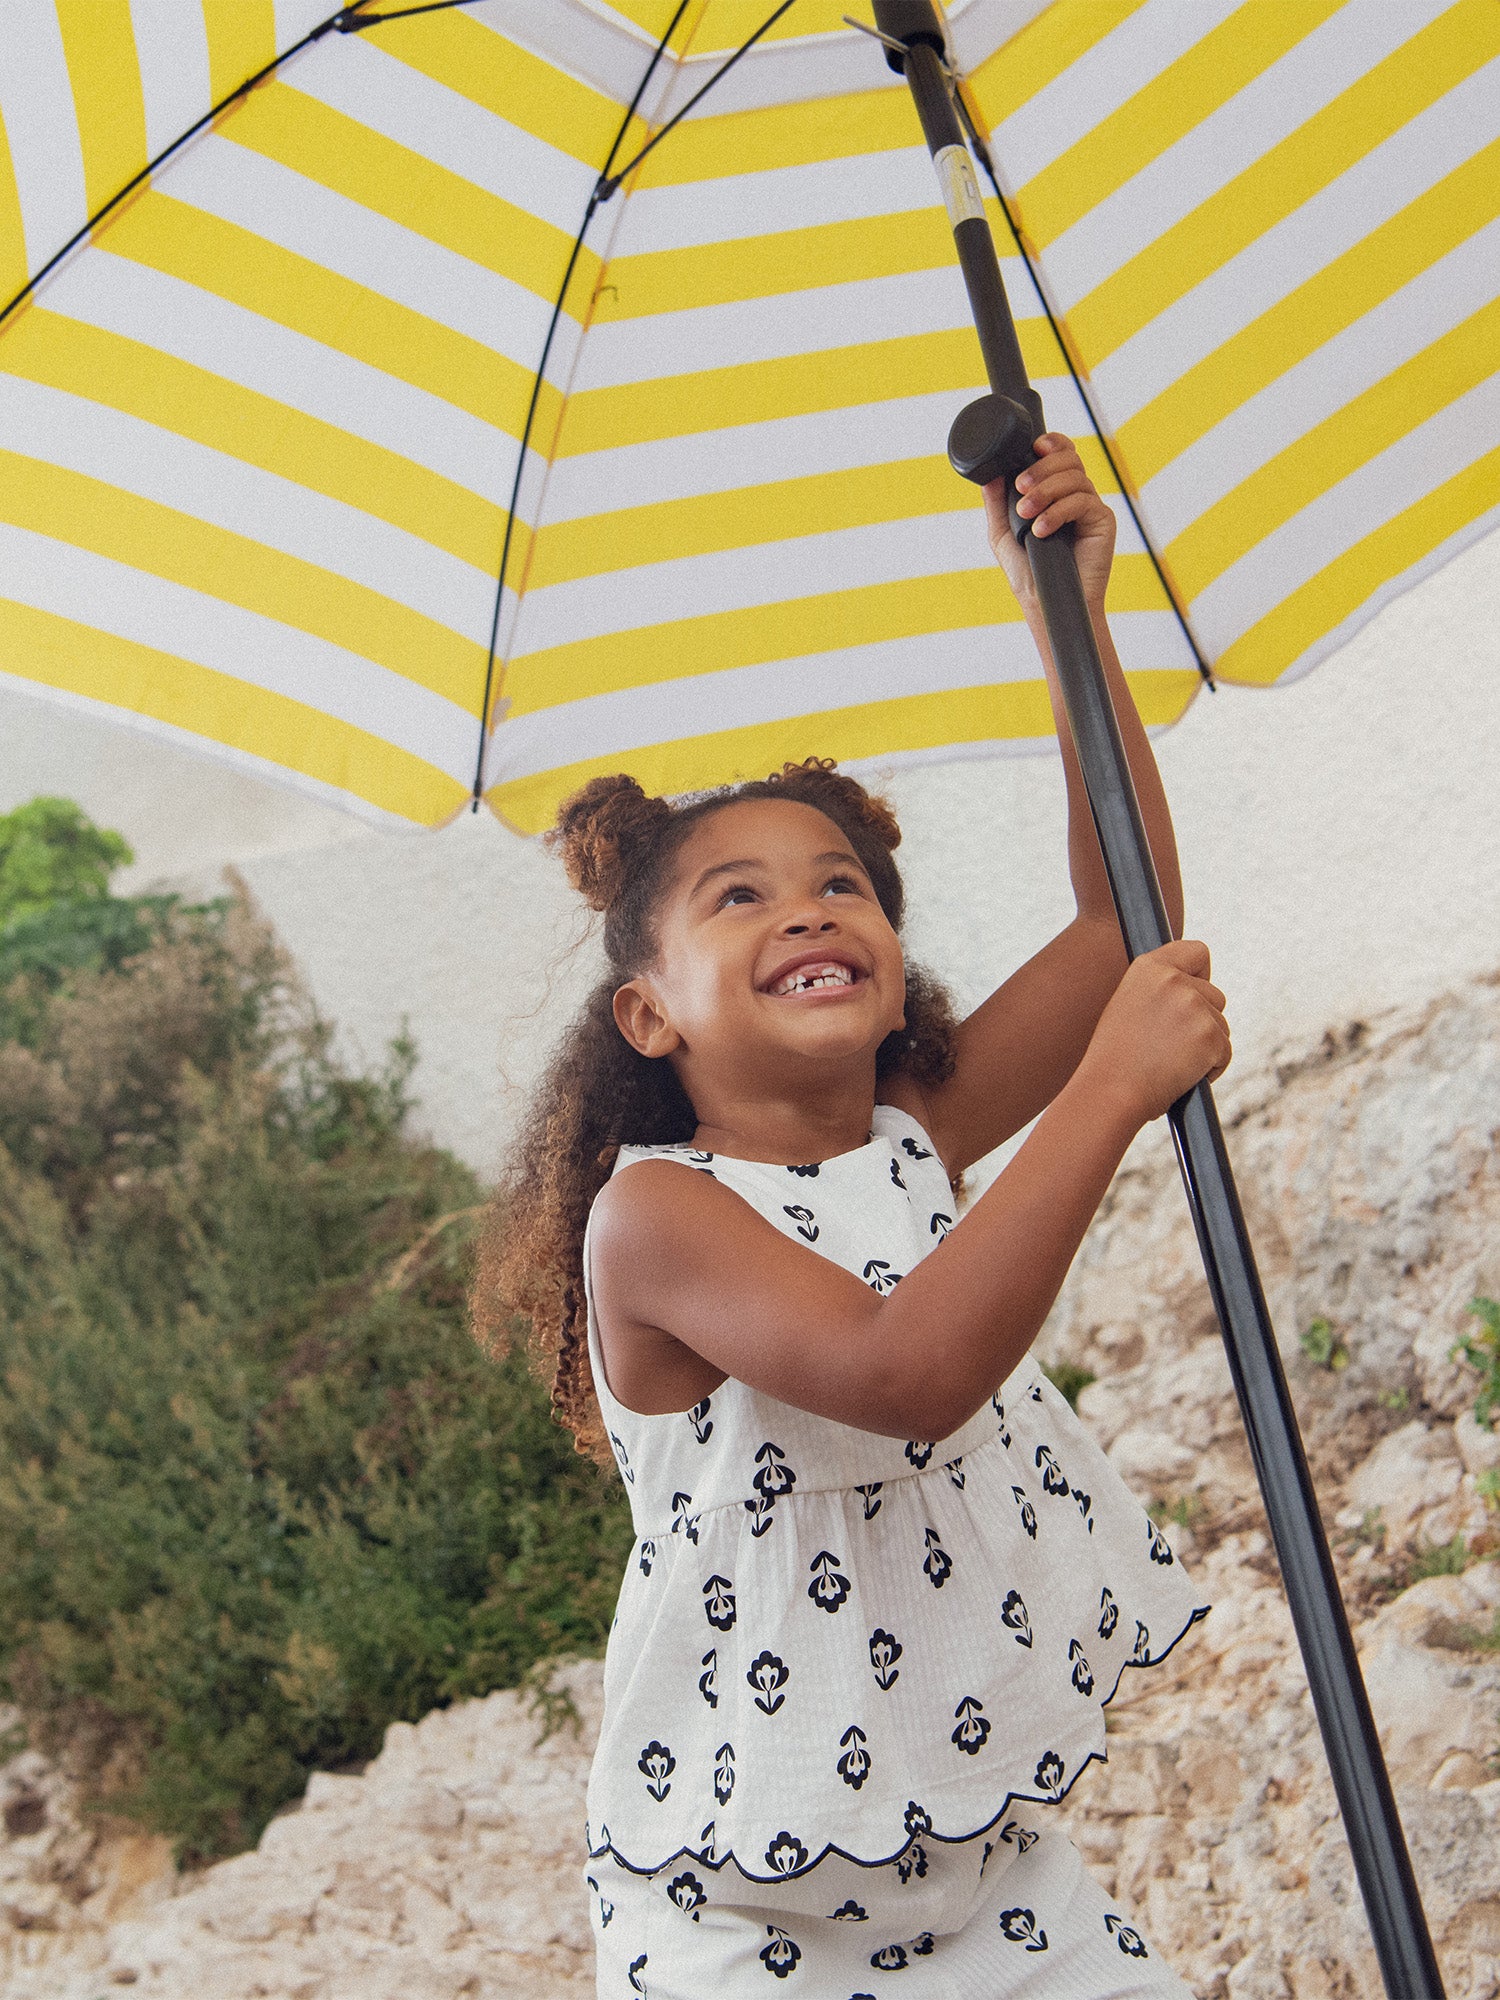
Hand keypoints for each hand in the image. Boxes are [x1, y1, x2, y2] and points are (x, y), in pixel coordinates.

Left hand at [982, 433, 1115, 611]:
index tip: (1033, 448)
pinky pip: (1083, 501)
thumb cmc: (1027, 572)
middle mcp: (1074, 494)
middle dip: (1042, 469)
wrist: (1046, 602)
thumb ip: (996, 502)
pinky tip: (1043, 530)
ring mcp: (1089, 506)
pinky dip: (1059, 512)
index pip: (1059, 453)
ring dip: (1046, 491)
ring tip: (1027, 514)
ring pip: (1075, 477)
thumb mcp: (1002, 533)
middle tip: (1022, 488)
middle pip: (1068, 458)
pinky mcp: (1102, 521)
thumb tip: (989, 472)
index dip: (1051, 443)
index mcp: (1054, 491)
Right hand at [1079, 941, 1230, 1125]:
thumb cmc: (1114, 1060)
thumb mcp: (1128, 1007)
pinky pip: (1225, 1052)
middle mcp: (1173, 980)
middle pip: (1216, 995)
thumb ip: (1160, 992)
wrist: (1109, 1092)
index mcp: (1148, 968)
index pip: (1197, 952)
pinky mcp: (1210, 1035)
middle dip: (1203, 1020)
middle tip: (1171, 1046)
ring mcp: (1194, 1006)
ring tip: (1170, 1064)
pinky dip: (1211, 1068)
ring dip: (1206, 1046)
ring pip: (1221, 1025)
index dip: (1200, 975)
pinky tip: (1181, 1076)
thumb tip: (1193, 994)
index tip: (1194, 994)